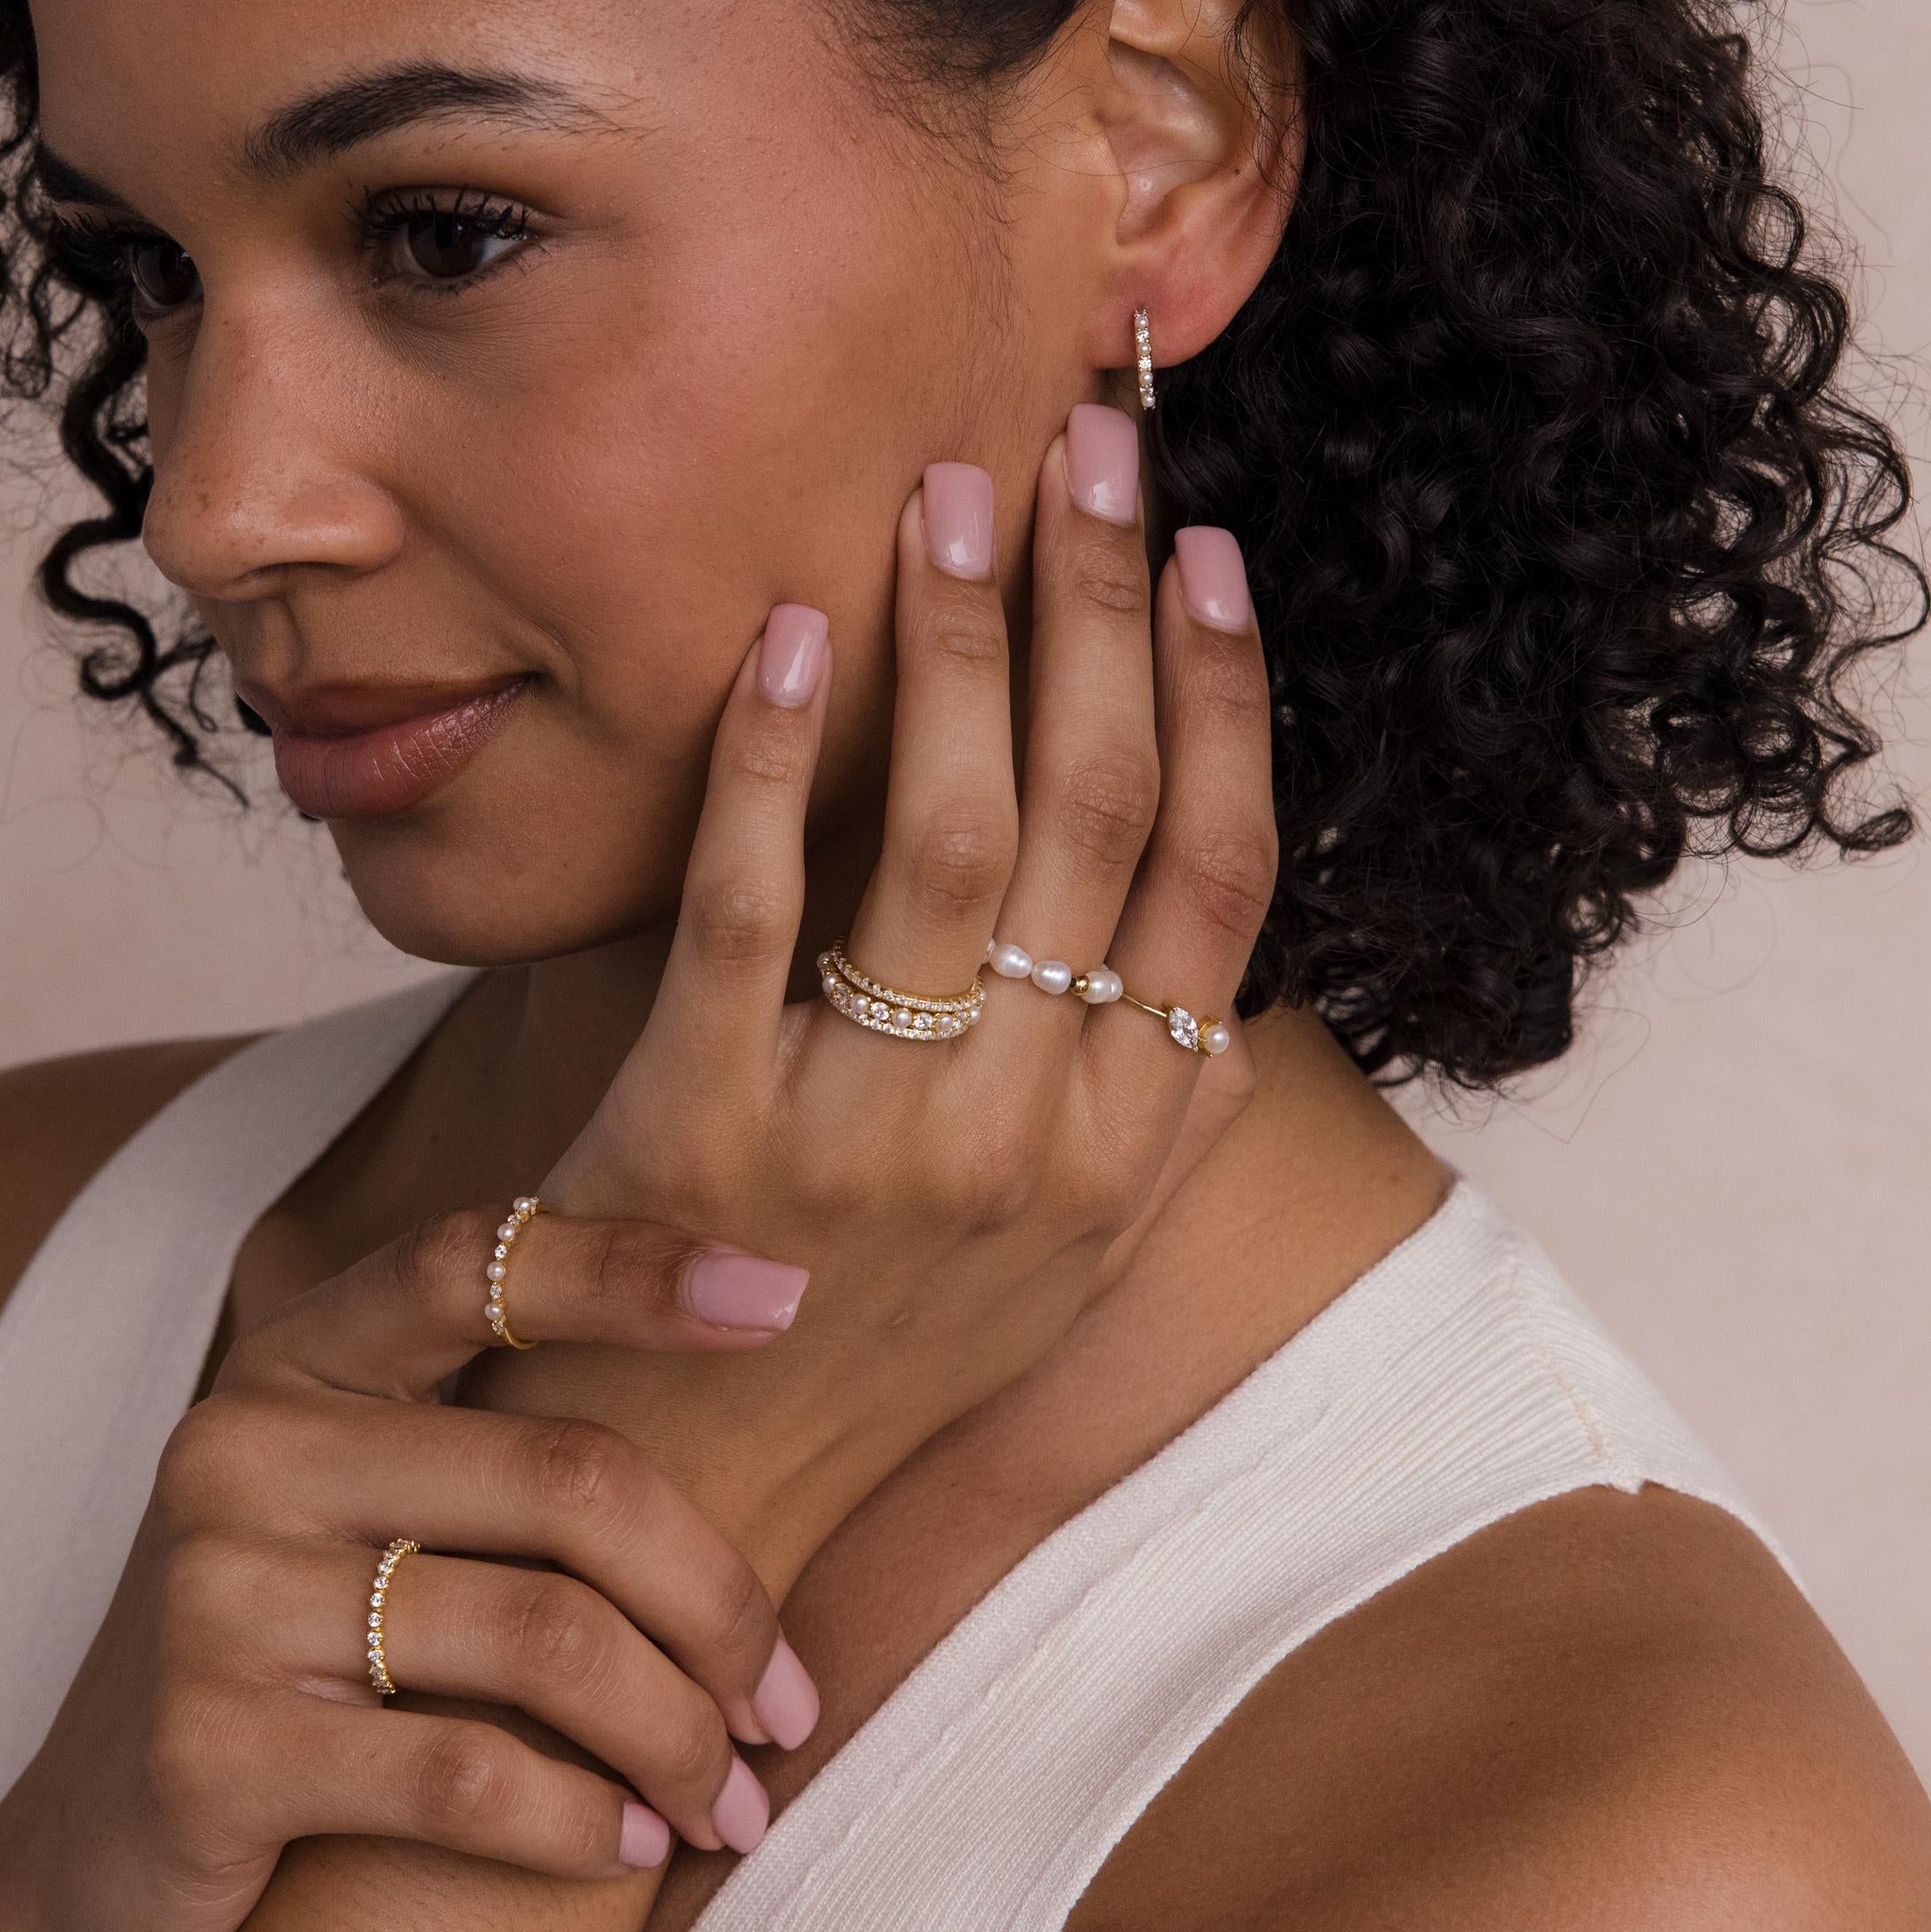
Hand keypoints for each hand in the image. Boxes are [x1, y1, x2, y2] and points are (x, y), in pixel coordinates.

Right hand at [0, 1209, 823, 1931]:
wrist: (98, 1842)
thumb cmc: (302, 1640)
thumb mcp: (373, 1496)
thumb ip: (500, 1430)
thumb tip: (760, 1353)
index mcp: (298, 1357)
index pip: (478, 1263)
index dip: (635, 1265)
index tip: (783, 1294)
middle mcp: (244, 1447)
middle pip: (568, 1480)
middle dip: (720, 1601)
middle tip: (791, 1702)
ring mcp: (214, 1596)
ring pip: (544, 1641)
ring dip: (678, 1735)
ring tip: (735, 1797)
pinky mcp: (210, 1752)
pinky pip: (467, 1776)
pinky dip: (584, 1822)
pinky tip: (633, 1844)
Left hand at [469, 403, 1273, 1596]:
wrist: (709, 1485)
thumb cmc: (896, 1329)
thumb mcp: (1071, 1238)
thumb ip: (1153, 1087)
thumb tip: (1225, 910)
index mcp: (1132, 1141)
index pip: (1220, 878)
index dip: (1224, 697)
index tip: (1203, 548)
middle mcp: (1032, 1137)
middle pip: (1103, 819)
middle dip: (1101, 610)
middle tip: (1086, 445)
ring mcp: (874, 1137)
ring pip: (952, 839)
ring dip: (963, 646)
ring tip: (951, 492)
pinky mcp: (705, 1130)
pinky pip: (752, 911)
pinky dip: (775, 760)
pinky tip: (792, 632)